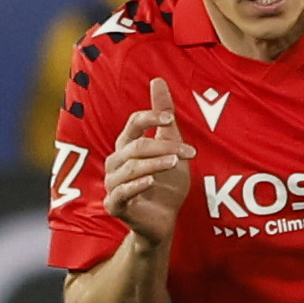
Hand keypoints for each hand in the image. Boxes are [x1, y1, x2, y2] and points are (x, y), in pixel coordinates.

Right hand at [103, 77, 195, 245]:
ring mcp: (112, 184)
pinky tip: (151, 181)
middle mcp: (115, 162)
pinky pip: (121, 192)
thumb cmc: (166, 186)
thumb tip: (158, 80)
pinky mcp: (114, 205)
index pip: (133, 124)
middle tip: (190, 151)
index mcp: (126, 146)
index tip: (170, 118)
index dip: (150, 117)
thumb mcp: (171, 148)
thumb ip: (164, 119)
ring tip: (175, 162)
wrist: (164, 222)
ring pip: (131, 168)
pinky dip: (136, 185)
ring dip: (155, 164)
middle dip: (165, 146)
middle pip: (136, 146)